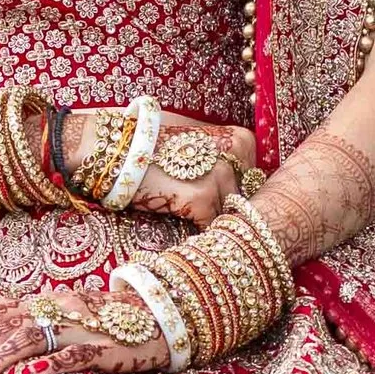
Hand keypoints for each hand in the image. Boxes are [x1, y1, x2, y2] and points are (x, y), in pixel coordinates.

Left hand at [0, 290, 169, 373]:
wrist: (155, 316)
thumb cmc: (98, 319)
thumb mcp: (52, 308)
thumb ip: (11, 307)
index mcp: (39, 304)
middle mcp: (53, 311)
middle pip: (2, 331)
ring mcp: (78, 328)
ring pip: (28, 340)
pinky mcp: (104, 347)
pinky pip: (77, 353)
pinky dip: (54, 362)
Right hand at [58, 109, 257, 227]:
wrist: (120, 150)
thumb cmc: (157, 148)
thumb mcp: (200, 146)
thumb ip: (225, 165)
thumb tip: (241, 194)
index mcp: (241, 141)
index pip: (254, 180)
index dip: (236, 195)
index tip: (225, 205)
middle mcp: (237, 157)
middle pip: (244, 199)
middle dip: (228, 212)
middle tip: (210, 221)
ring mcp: (221, 178)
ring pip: (229, 215)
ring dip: (213, 224)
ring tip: (194, 227)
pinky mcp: (203, 200)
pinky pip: (210, 227)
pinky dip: (199, 232)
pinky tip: (185, 229)